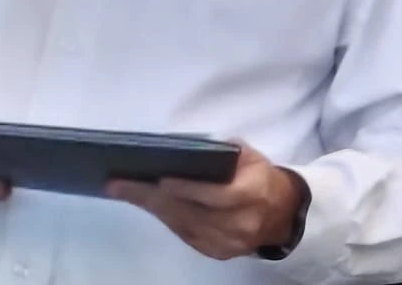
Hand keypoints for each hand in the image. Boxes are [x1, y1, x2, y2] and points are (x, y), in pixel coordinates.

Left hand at [107, 144, 302, 260]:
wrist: (282, 214)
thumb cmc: (261, 177)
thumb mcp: (251, 156)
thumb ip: (225, 151)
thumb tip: (187, 148)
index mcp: (251, 195)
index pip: (214, 195)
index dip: (186, 189)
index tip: (157, 179)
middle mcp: (239, 224)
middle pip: (188, 212)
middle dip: (150, 197)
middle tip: (118, 183)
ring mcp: (227, 244)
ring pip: (182, 225)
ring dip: (151, 208)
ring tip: (123, 190)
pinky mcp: (217, 253)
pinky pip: (185, 235)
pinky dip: (164, 218)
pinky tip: (146, 203)